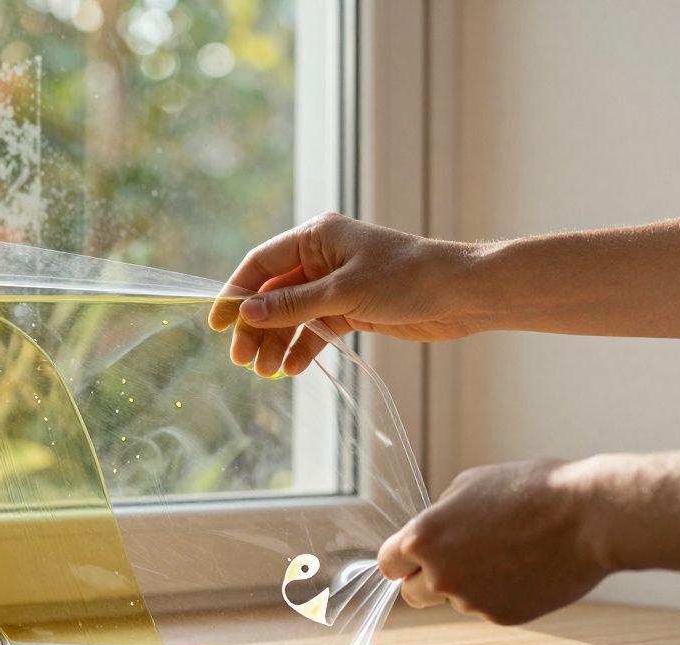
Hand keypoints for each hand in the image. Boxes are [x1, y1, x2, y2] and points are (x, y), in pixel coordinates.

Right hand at [208, 212, 483, 376]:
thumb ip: (293, 305)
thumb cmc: (407, 278)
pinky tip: (292, 369)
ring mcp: (335, 284)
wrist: (462, 294)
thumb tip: (246, 313)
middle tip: (242, 360)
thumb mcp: (343, 292)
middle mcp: (321, 257)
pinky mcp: (351, 308)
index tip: (217, 324)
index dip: (235, 293)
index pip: (261, 264)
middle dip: (256, 327)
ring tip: (266, 372)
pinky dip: (303, 348)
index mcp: (316, 236)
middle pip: (272, 294)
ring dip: (277, 342)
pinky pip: (315, 329)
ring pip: (292, 315)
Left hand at [376, 458, 610, 624]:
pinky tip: (525, 567)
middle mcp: (440, 575)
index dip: (399, 560)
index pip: (387, 564)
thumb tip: (431, 534)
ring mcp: (470, 601)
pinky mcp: (502, 617)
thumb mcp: (468, 486)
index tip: (408, 559)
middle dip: (425, 579)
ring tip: (507, 552)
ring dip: (468, 583)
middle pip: (412, 593)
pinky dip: (499, 592)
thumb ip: (439, 516)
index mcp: (423, 538)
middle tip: (454, 559)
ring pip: (454, 599)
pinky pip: (487, 606)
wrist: (588, 517)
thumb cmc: (530, 490)